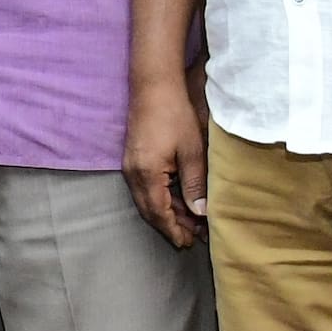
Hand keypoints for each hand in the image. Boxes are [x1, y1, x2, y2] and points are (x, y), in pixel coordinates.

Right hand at [123, 73, 209, 248]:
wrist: (153, 87)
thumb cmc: (174, 115)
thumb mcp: (192, 151)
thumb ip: (195, 184)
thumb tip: (200, 212)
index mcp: (147, 174)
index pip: (159, 213)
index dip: (173, 230)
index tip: (187, 243)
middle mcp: (134, 174)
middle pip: (150, 211)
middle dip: (170, 226)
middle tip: (192, 237)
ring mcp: (131, 166)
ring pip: (147, 200)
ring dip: (167, 212)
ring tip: (190, 221)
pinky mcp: (134, 159)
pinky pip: (146, 188)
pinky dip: (161, 199)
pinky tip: (177, 199)